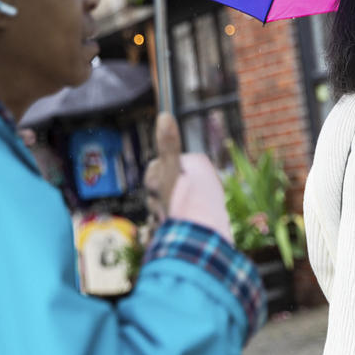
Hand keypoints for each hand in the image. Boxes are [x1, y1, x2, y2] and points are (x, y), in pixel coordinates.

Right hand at [144, 113, 232, 241]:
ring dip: (160, 212)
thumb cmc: (183, 203)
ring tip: (169, 220)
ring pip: (163, 201)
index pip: (159, 164)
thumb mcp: (171, 169)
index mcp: (198, 164)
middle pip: (160, 183)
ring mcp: (198, 200)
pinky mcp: (196, 220)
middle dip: (156, 198)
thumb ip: (167, 144)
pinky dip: (167, 224)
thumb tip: (165, 114)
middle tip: (165, 207)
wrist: (196, 240)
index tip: (161, 187)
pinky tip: (170, 230)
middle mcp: (201, 179)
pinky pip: (171, 218)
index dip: (153, 178)